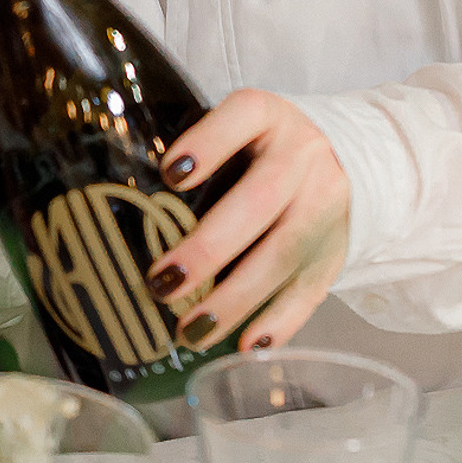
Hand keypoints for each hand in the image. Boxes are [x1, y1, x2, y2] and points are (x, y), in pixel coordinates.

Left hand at [147, 91, 351, 353]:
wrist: (348, 158)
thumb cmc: (261, 148)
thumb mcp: (236, 130)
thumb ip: (192, 153)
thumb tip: (113, 197)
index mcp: (267, 117)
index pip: (242, 117)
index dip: (208, 144)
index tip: (170, 174)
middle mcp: (302, 156)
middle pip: (260, 201)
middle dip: (210, 247)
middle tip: (161, 283)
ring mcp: (324, 205)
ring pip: (284, 253)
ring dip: (235, 298)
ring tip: (191, 330)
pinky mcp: (335, 251)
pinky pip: (311, 289)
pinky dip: (280, 322)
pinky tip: (248, 346)